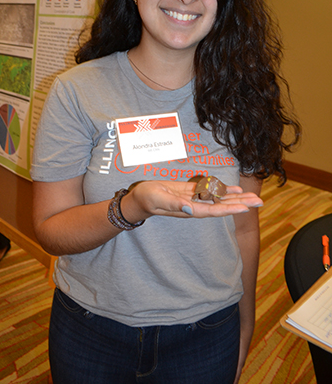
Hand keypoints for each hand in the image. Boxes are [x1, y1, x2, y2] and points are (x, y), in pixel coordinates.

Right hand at [122, 180, 262, 221]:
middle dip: (240, 203)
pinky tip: (235, 189)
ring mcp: (194, 199)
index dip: (229, 208)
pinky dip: (223, 190)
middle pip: (222, 206)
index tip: (245, 208)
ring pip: (219, 199)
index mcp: (189, 209)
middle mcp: (195, 206)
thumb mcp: (158, 199)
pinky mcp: (191, 192)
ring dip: (236, 197)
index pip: (213, 211)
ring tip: (253, 196)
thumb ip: (174, 204)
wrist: (140, 198)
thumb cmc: (147, 198)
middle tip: (260, 201)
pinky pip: (211, 191)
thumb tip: (190, 207)